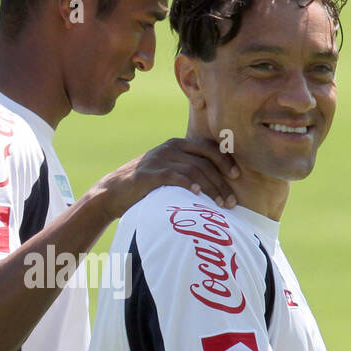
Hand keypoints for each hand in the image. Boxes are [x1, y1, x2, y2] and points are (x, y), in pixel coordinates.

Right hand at [97, 137, 239, 221]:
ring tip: (220, 205)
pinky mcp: (148, 174)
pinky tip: (198, 195)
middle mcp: (170, 148)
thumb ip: (186, 170)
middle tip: (231, 201)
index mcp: (177, 145)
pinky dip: (188, 184)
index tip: (237, 176)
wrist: (113, 193)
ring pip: (194, 170)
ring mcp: (159, 159)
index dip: (225, 160)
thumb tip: (214, 184)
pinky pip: (174, 176)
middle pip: (204, 161)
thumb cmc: (145, 187)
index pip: (208, 147)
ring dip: (211, 188)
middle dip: (222, 181)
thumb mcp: (167, 172)